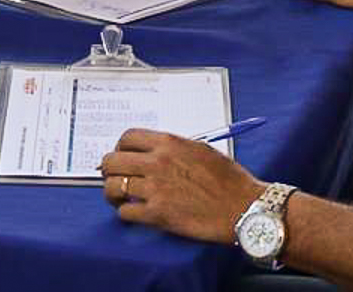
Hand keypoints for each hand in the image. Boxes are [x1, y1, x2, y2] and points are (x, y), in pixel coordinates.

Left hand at [100, 130, 264, 243]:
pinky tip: (134, 213)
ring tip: (120, 198)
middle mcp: (158, 162)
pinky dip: (126, 213)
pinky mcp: (158, 214)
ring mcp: (156, 188)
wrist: (244, 208)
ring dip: (113, 194)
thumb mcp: (200, 150)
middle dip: (108, 170)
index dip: (120, 148)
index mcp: (169, 143)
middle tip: (114, 178)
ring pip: (112, 187)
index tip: (122, 156)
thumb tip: (152, 153)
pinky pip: (125, 212)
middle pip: (111, 161)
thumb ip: (173, 149)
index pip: (127, 137)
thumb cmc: (229, 180)